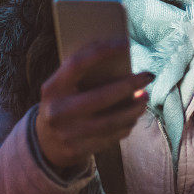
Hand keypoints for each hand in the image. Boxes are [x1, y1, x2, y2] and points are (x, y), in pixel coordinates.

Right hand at [34, 38, 153, 171]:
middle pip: (101, 96)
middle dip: (129, 85)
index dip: (102, 52)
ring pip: (110, 121)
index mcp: (52, 88)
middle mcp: (58, 111)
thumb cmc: (63, 102)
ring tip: (145, 98)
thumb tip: (121, 59)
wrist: (45, 142)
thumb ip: (83, 74)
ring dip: (134, 109)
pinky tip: (133, 117)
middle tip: (148, 76)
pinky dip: (126, 126)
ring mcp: (67, 133)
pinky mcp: (78, 149)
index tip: (126, 44)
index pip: (77, 64)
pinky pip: (110, 137)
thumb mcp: (63, 87)